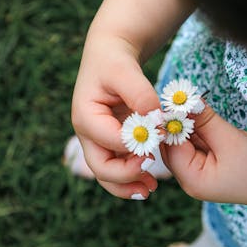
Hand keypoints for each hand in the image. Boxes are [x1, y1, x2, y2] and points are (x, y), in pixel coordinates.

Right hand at [71, 34, 159, 199]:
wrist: (109, 57)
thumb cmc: (114, 62)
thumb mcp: (126, 71)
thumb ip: (141, 96)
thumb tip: (157, 124)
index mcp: (85, 116)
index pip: (109, 140)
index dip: (136, 144)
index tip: (161, 139)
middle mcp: (87, 134)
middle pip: (101, 167)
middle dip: (126, 177)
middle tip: (151, 181)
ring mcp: (98, 141)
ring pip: (108, 174)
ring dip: (128, 186)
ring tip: (150, 190)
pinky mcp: (110, 143)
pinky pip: (118, 166)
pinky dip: (132, 176)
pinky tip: (150, 182)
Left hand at [161, 104, 246, 210]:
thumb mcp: (231, 140)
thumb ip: (205, 120)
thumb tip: (185, 99)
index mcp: (192, 179)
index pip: (171, 146)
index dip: (171, 121)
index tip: (174, 97)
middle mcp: (189, 180)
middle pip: (172, 145)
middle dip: (176, 121)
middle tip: (180, 95)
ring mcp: (196, 174)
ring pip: (182, 143)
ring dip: (186, 123)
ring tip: (188, 100)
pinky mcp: (204, 167)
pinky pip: (194, 145)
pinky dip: (195, 130)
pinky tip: (198, 113)